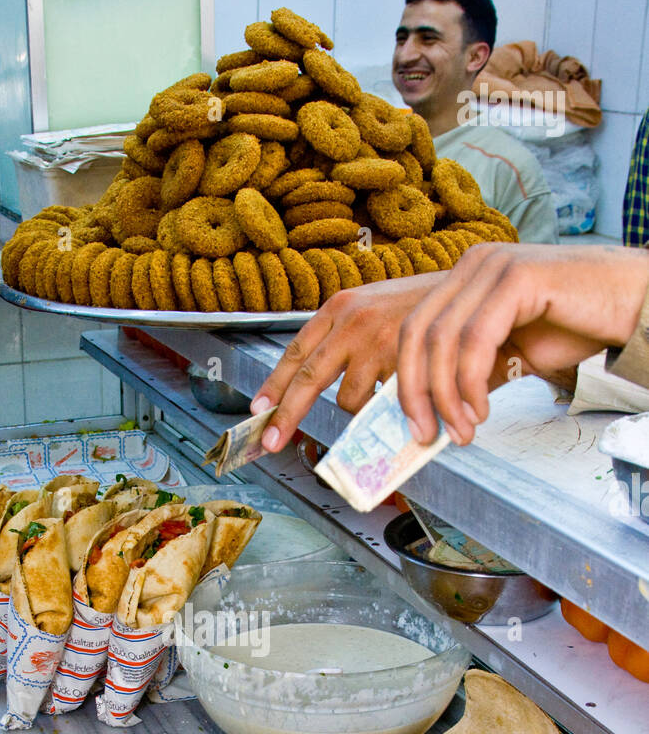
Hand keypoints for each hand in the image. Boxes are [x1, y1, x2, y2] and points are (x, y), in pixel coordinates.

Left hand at [249, 273, 443, 453]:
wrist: (476, 290)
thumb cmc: (424, 305)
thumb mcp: (376, 307)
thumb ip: (346, 336)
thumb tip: (314, 384)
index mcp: (341, 306)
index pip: (297, 350)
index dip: (274, 384)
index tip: (258, 409)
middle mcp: (353, 320)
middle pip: (308, 380)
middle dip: (286, 417)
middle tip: (270, 442)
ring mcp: (378, 341)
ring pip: (350, 399)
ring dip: (362, 407)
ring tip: (386, 392)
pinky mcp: (403, 363)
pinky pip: (382, 404)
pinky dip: (389, 408)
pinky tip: (406, 393)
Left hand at [395, 243, 648, 444]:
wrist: (634, 303)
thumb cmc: (578, 324)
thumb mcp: (512, 355)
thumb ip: (473, 373)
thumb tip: (435, 413)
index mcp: (465, 279)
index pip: (413, 331)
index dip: (406, 382)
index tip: (417, 425)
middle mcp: (474, 265)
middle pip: (417, 334)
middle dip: (415, 393)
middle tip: (427, 435)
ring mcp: (494, 267)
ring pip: (443, 340)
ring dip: (446, 396)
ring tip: (463, 430)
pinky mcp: (518, 278)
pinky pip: (477, 338)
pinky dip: (471, 382)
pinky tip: (482, 409)